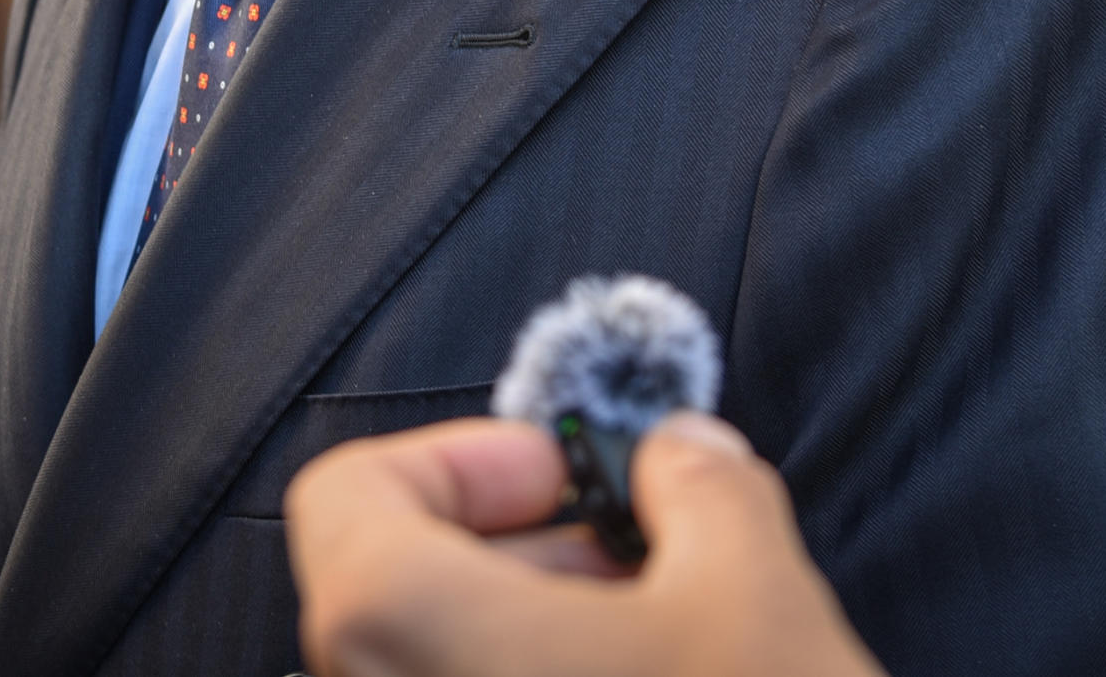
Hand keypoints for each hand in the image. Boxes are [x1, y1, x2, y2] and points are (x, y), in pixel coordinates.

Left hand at [286, 412, 884, 676]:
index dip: (465, 461)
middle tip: (643, 561)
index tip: (573, 482)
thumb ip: (700, 487)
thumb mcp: (754, 587)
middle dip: (523, 555)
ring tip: (665, 650)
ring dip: (536, 643)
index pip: (351, 494)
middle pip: (391, 593)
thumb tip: (682, 456)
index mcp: (396, 628)